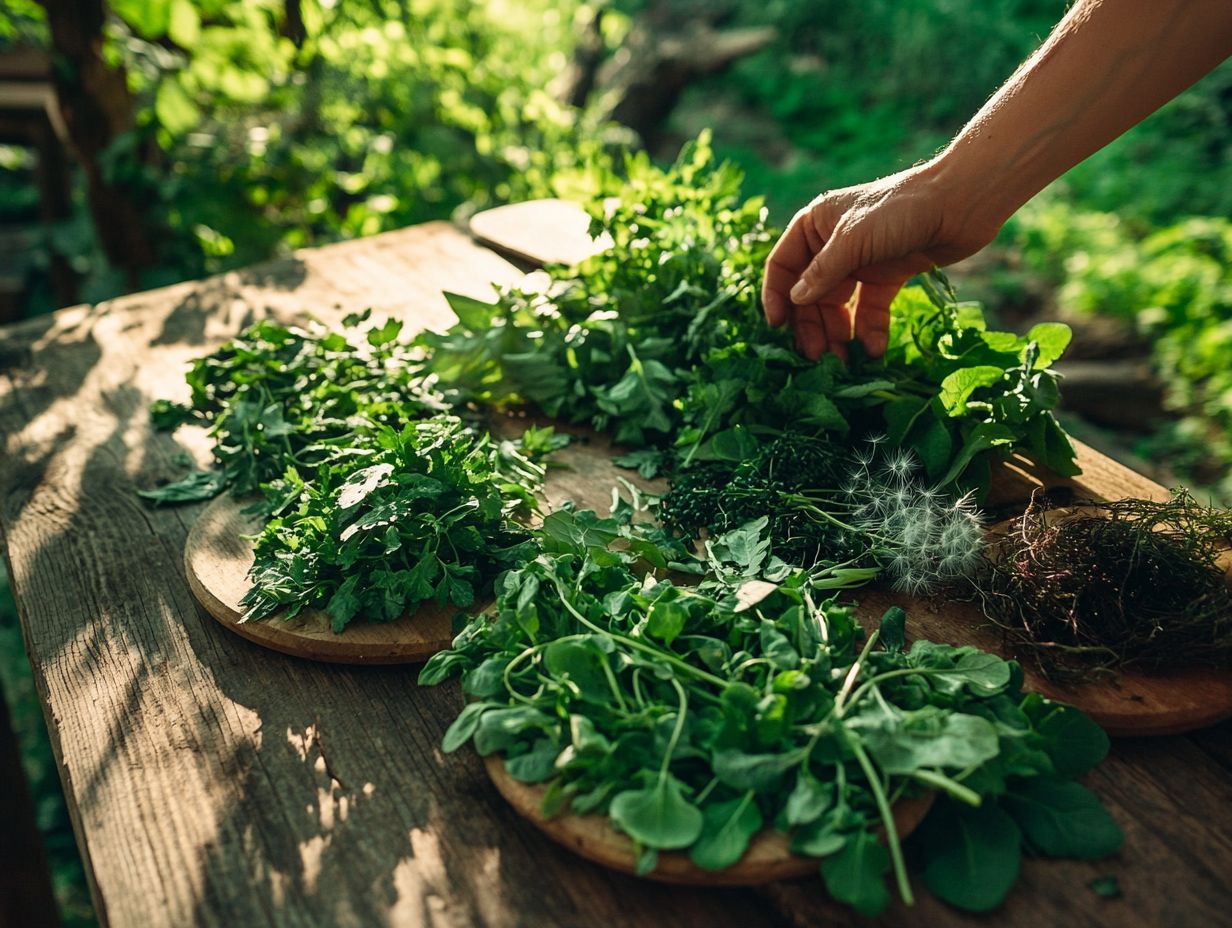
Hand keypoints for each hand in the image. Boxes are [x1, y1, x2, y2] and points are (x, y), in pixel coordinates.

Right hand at [762, 165, 999, 359]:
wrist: (963, 203)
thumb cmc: (902, 209)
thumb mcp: (854, 238)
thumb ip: (823, 272)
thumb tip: (795, 300)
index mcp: (815, 225)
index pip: (783, 265)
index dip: (776, 296)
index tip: (778, 328)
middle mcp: (833, 245)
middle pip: (810, 294)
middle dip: (812, 326)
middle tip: (815, 358)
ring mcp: (861, 263)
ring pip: (839, 308)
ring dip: (838, 335)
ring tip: (842, 364)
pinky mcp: (888, 277)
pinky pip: (871, 311)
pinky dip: (870, 331)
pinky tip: (874, 351)